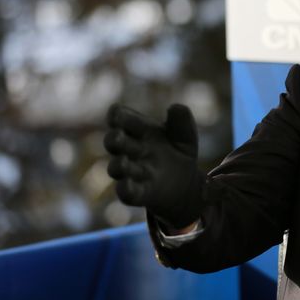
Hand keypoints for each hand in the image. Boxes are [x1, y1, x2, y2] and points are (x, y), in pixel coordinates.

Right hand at [104, 103, 204, 228]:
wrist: (185, 184)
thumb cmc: (179, 152)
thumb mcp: (185, 135)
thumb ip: (182, 121)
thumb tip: (176, 107)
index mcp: (140, 130)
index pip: (123, 119)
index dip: (118, 115)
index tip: (117, 113)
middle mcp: (132, 149)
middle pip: (115, 141)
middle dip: (114, 139)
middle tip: (117, 136)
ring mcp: (133, 171)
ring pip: (117, 167)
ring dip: (118, 165)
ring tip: (122, 162)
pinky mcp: (139, 193)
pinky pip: (126, 192)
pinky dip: (125, 189)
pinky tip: (126, 185)